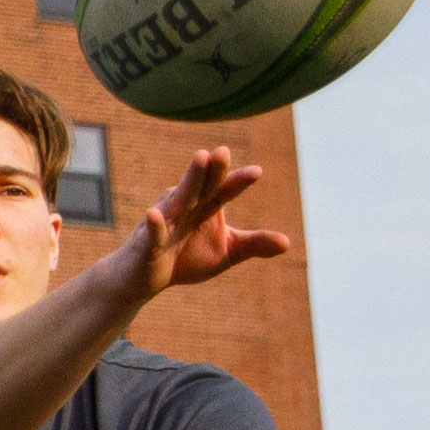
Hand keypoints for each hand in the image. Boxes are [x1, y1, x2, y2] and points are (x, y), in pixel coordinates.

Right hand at [119, 148, 290, 300]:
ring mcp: (164, 222)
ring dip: (188, 181)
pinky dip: (154, 224)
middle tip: (222, 151)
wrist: (142, 278)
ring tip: (199, 159)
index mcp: (205, 206)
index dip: (238, 181)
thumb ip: (253, 244)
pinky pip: (152, 232)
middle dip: (211, 169)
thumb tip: (288, 243)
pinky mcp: (146, 242)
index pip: (223, 190)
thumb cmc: (184, 258)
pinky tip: (155, 214)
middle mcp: (184, 207)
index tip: (257, 172)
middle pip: (201, 186)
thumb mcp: (225, 252)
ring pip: (178, 200)